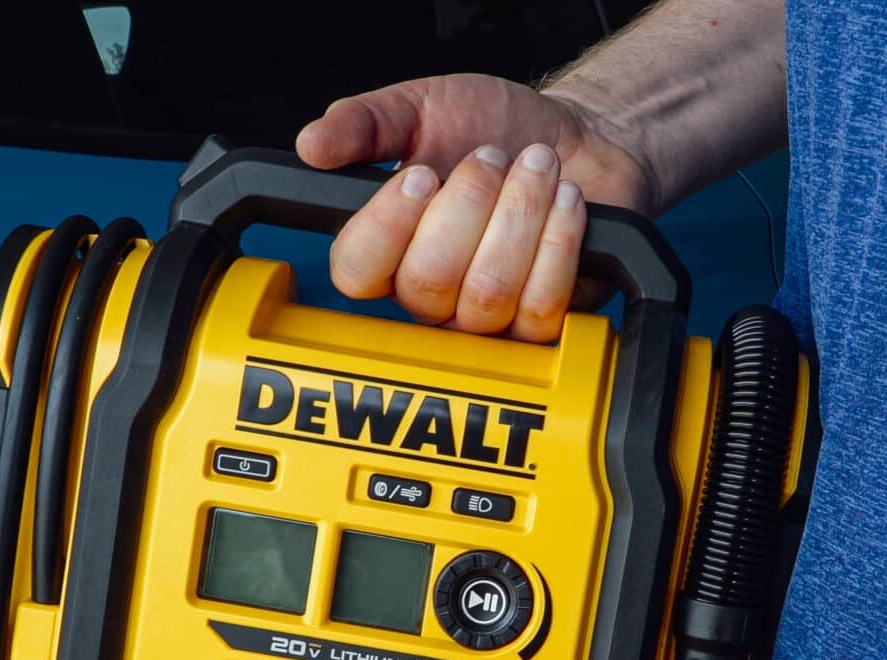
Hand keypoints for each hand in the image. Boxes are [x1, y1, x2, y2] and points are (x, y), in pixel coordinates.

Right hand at [295, 73, 652, 340]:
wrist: (575, 138)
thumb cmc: (493, 127)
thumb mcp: (422, 108)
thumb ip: (365, 122)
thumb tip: (311, 145)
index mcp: (386, 249)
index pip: (355, 272)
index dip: (386, 226)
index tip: (422, 174)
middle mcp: (430, 295)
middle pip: (426, 282)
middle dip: (471, 202)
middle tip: (492, 156)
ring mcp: (485, 318)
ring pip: (488, 292)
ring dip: (521, 212)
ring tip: (538, 166)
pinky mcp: (543, 324)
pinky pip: (541, 303)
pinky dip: (559, 240)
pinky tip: (566, 200)